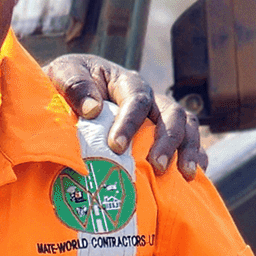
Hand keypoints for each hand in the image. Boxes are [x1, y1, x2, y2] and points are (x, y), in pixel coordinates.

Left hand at [45, 54, 206, 178]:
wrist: (63, 97)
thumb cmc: (62, 84)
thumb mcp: (62, 74)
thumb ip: (74, 85)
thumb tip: (92, 109)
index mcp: (125, 83)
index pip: (136, 99)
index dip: (130, 122)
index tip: (117, 146)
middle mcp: (148, 99)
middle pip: (171, 113)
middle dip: (168, 140)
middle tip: (157, 166)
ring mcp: (157, 118)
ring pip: (185, 127)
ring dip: (188, 150)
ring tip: (185, 175)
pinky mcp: (160, 137)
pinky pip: (186, 144)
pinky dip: (193, 158)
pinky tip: (189, 181)